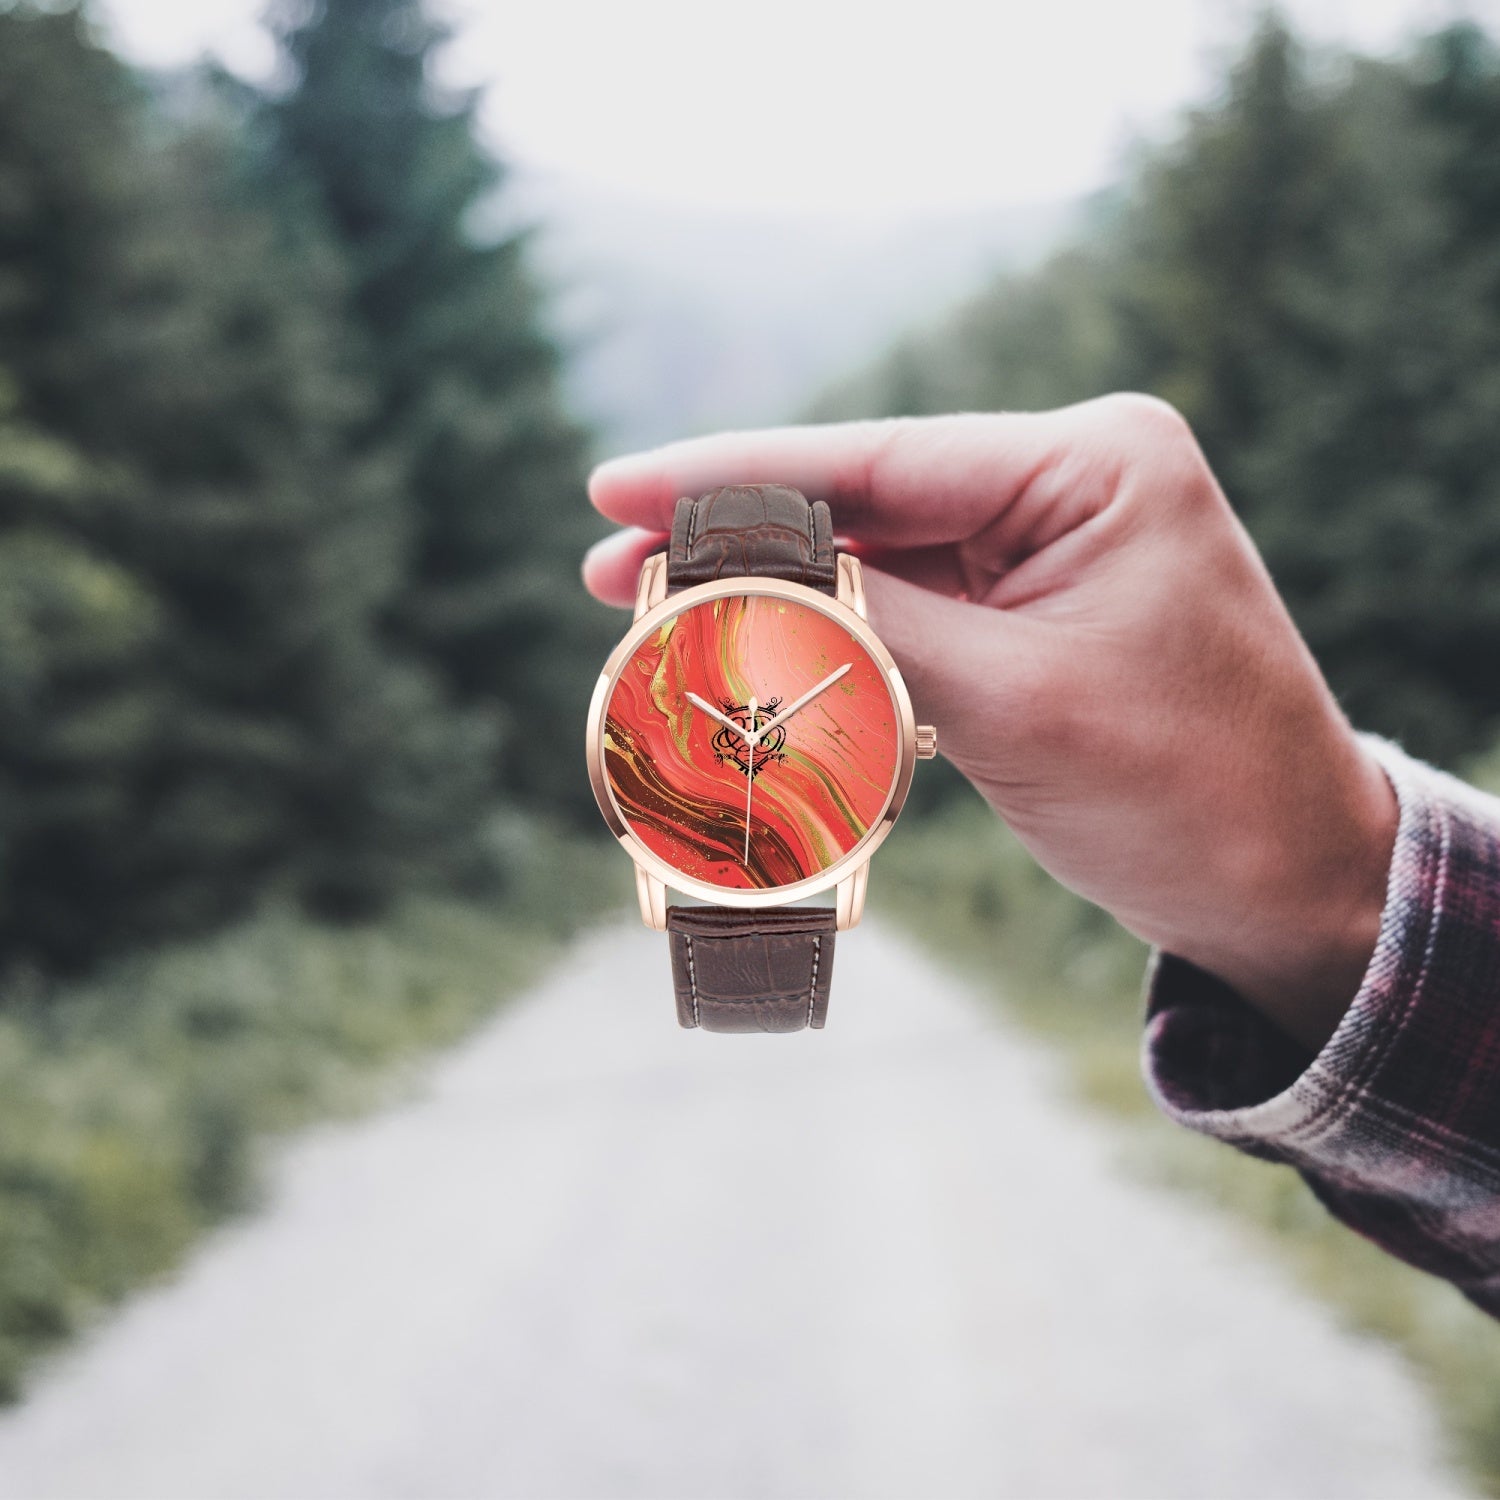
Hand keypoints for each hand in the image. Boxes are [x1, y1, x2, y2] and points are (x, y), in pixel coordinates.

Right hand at [583, 396, 1397, 1050]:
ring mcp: (1054, 548)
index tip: (615, 489)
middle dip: (739, 539)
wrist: (1291, 887)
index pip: (877, 457)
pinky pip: (913, 612)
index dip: (731, 475)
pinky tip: (760, 652)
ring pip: (879, 559)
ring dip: (780, 594)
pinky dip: (836, 639)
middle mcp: (1073, 484)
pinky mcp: (1037, 614)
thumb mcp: (1015, 703)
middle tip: (612, 570)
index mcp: (1094, 464)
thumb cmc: (1191, 794)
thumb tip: (734, 584)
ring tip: (661, 617)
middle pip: (866, 500)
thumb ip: (868, 627)